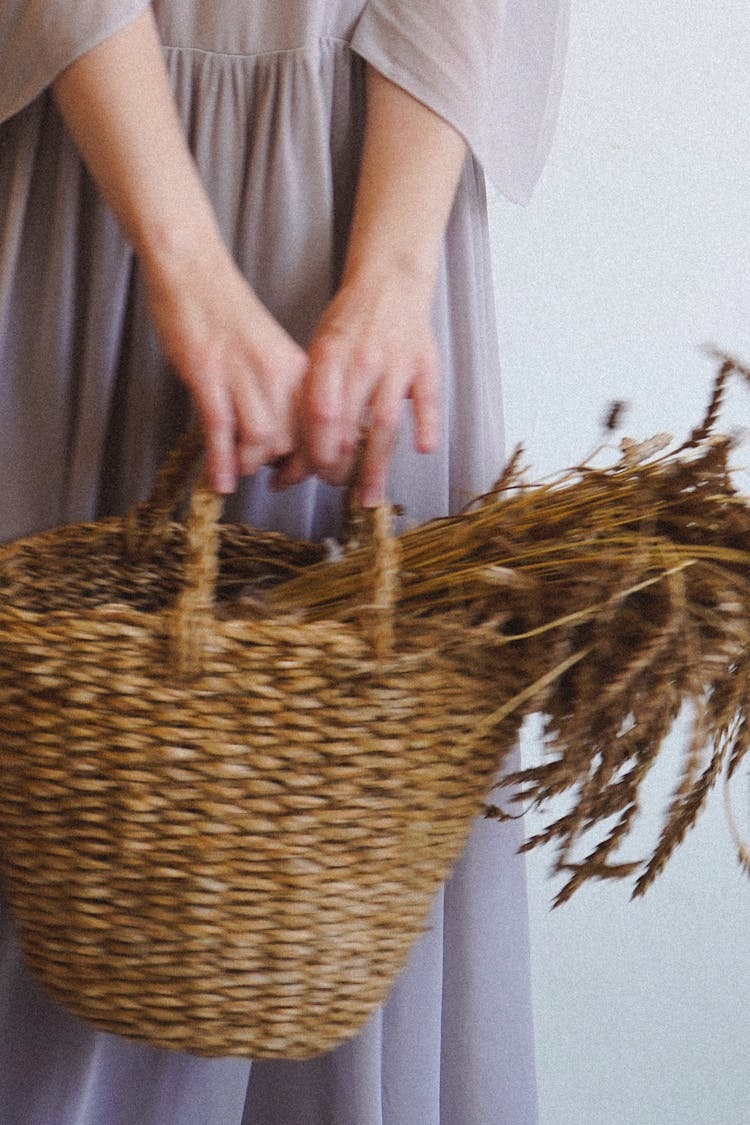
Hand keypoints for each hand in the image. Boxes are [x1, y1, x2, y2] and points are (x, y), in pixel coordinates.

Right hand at [144, 240, 307, 492]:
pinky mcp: (208, 374)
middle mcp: (278, 372)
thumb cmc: (225, 312)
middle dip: (285, 470)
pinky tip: (217, 481)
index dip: (315, 462)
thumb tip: (284, 437)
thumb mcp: (269, 352)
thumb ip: (281, 391)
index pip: (322, 427)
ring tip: (237, 472)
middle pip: (297, 440)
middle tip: (272, 482)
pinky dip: (221, 462)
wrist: (192, 270)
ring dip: (250, 465)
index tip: (299, 476)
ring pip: (264, 439)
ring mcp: (242, 373)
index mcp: (298, 367)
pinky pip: (221, 429)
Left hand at [272, 269, 439, 505]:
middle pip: (349, 426)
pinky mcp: (426, 365)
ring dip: (377, 466)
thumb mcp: (319, 348)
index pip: (317, 414)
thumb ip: (313, 392)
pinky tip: (423, 450)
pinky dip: (426, 425)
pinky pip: (427, 399)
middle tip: (335, 490)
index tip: (306, 475)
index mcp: (329, 356)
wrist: (390, 280)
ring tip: (370, 497)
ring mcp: (396, 364)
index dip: (311, 450)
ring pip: (385, 423)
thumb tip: (298, 448)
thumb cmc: (351, 321)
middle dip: (340, 467)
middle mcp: (362, 360)